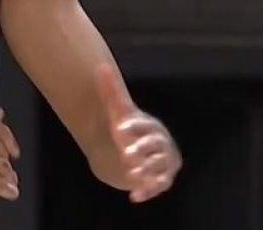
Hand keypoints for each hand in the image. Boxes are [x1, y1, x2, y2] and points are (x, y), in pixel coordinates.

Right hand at [0, 109, 21, 199]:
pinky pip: (0, 184)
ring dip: (8, 176)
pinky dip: (7, 189)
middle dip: (4, 160)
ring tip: (9, 182)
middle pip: (4, 152)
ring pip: (4, 168)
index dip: (9, 141)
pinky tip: (9, 192)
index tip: (11, 148)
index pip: (3, 131)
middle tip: (3, 166)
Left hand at [96, 64, 181, 202]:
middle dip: (141, 149)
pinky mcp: (160, 180)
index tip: (119, 128)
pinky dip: (147, 191)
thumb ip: (111, 91)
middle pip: (154, 146)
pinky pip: (157, 186)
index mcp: (151, 127)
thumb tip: (101, 67)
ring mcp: (162, 163)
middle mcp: (160, 144)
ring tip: (132, 174)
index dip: (134, 126)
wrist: (140, 152)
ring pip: (157, 167)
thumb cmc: (129, 130)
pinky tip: (135, 196)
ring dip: (146, 171)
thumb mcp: (118, 112)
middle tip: (126, 153)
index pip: (145, 125)